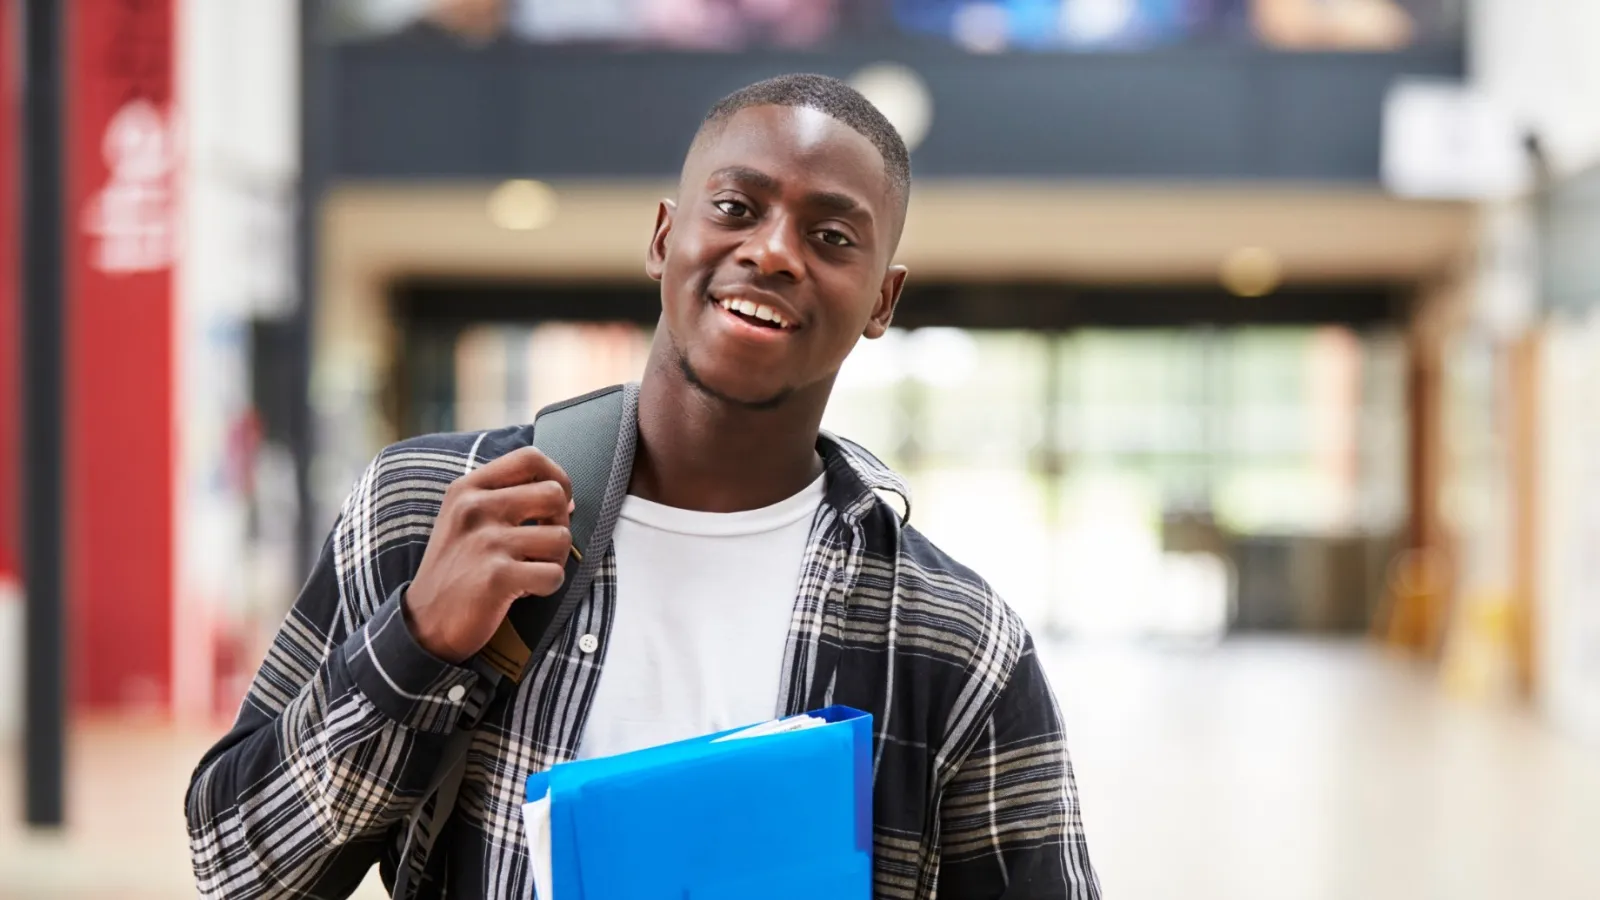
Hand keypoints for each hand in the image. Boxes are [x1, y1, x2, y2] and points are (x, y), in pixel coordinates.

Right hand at [403, 447, 573, 663]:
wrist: (424, 623)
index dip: (557, 477)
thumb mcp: (465, 520)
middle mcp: (475, 508)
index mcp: (468, 489)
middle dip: (561, 523)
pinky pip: (554, 574)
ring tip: (530, 570)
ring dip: (555, 560)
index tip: (557, 502)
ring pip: (562, 537)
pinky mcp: (496, 576)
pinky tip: (523, 591)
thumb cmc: (456, 568)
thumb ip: (507, 499)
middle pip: (554, 494)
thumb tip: (566, 498)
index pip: (530, 458)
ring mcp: (485, 541)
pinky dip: (548, 587)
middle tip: (542, 545)